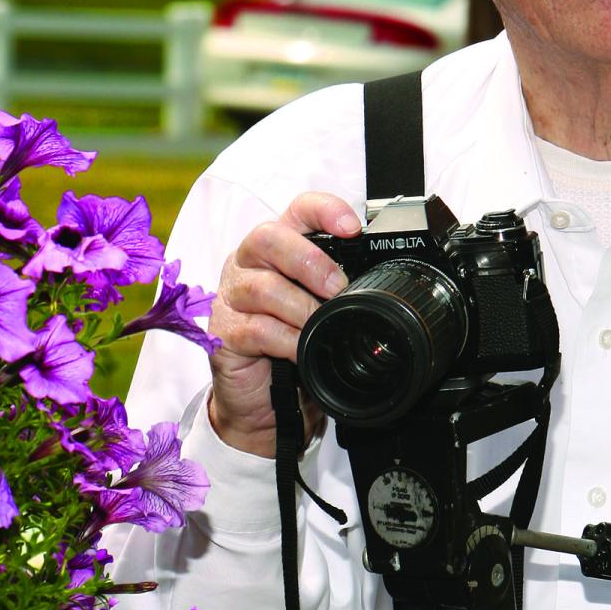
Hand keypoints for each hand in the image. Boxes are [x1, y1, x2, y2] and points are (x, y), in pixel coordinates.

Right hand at [206, 191, 358, 457]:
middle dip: (310, 261)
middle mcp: (249, 262)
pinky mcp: (224, 332)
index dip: (325, 211)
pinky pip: (256, 329)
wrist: (265, 400)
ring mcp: (232, 296)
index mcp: (279, 246)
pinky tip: (301, 350)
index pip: (298, 209)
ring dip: (302, 308)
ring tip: (323, 326)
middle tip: (338, 288)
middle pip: (268, 237)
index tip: (353, 228)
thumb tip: (386, 281)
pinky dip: (287, 340)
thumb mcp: (323, 308)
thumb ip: (341, 287)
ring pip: (262, 287)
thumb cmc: (297, 342)